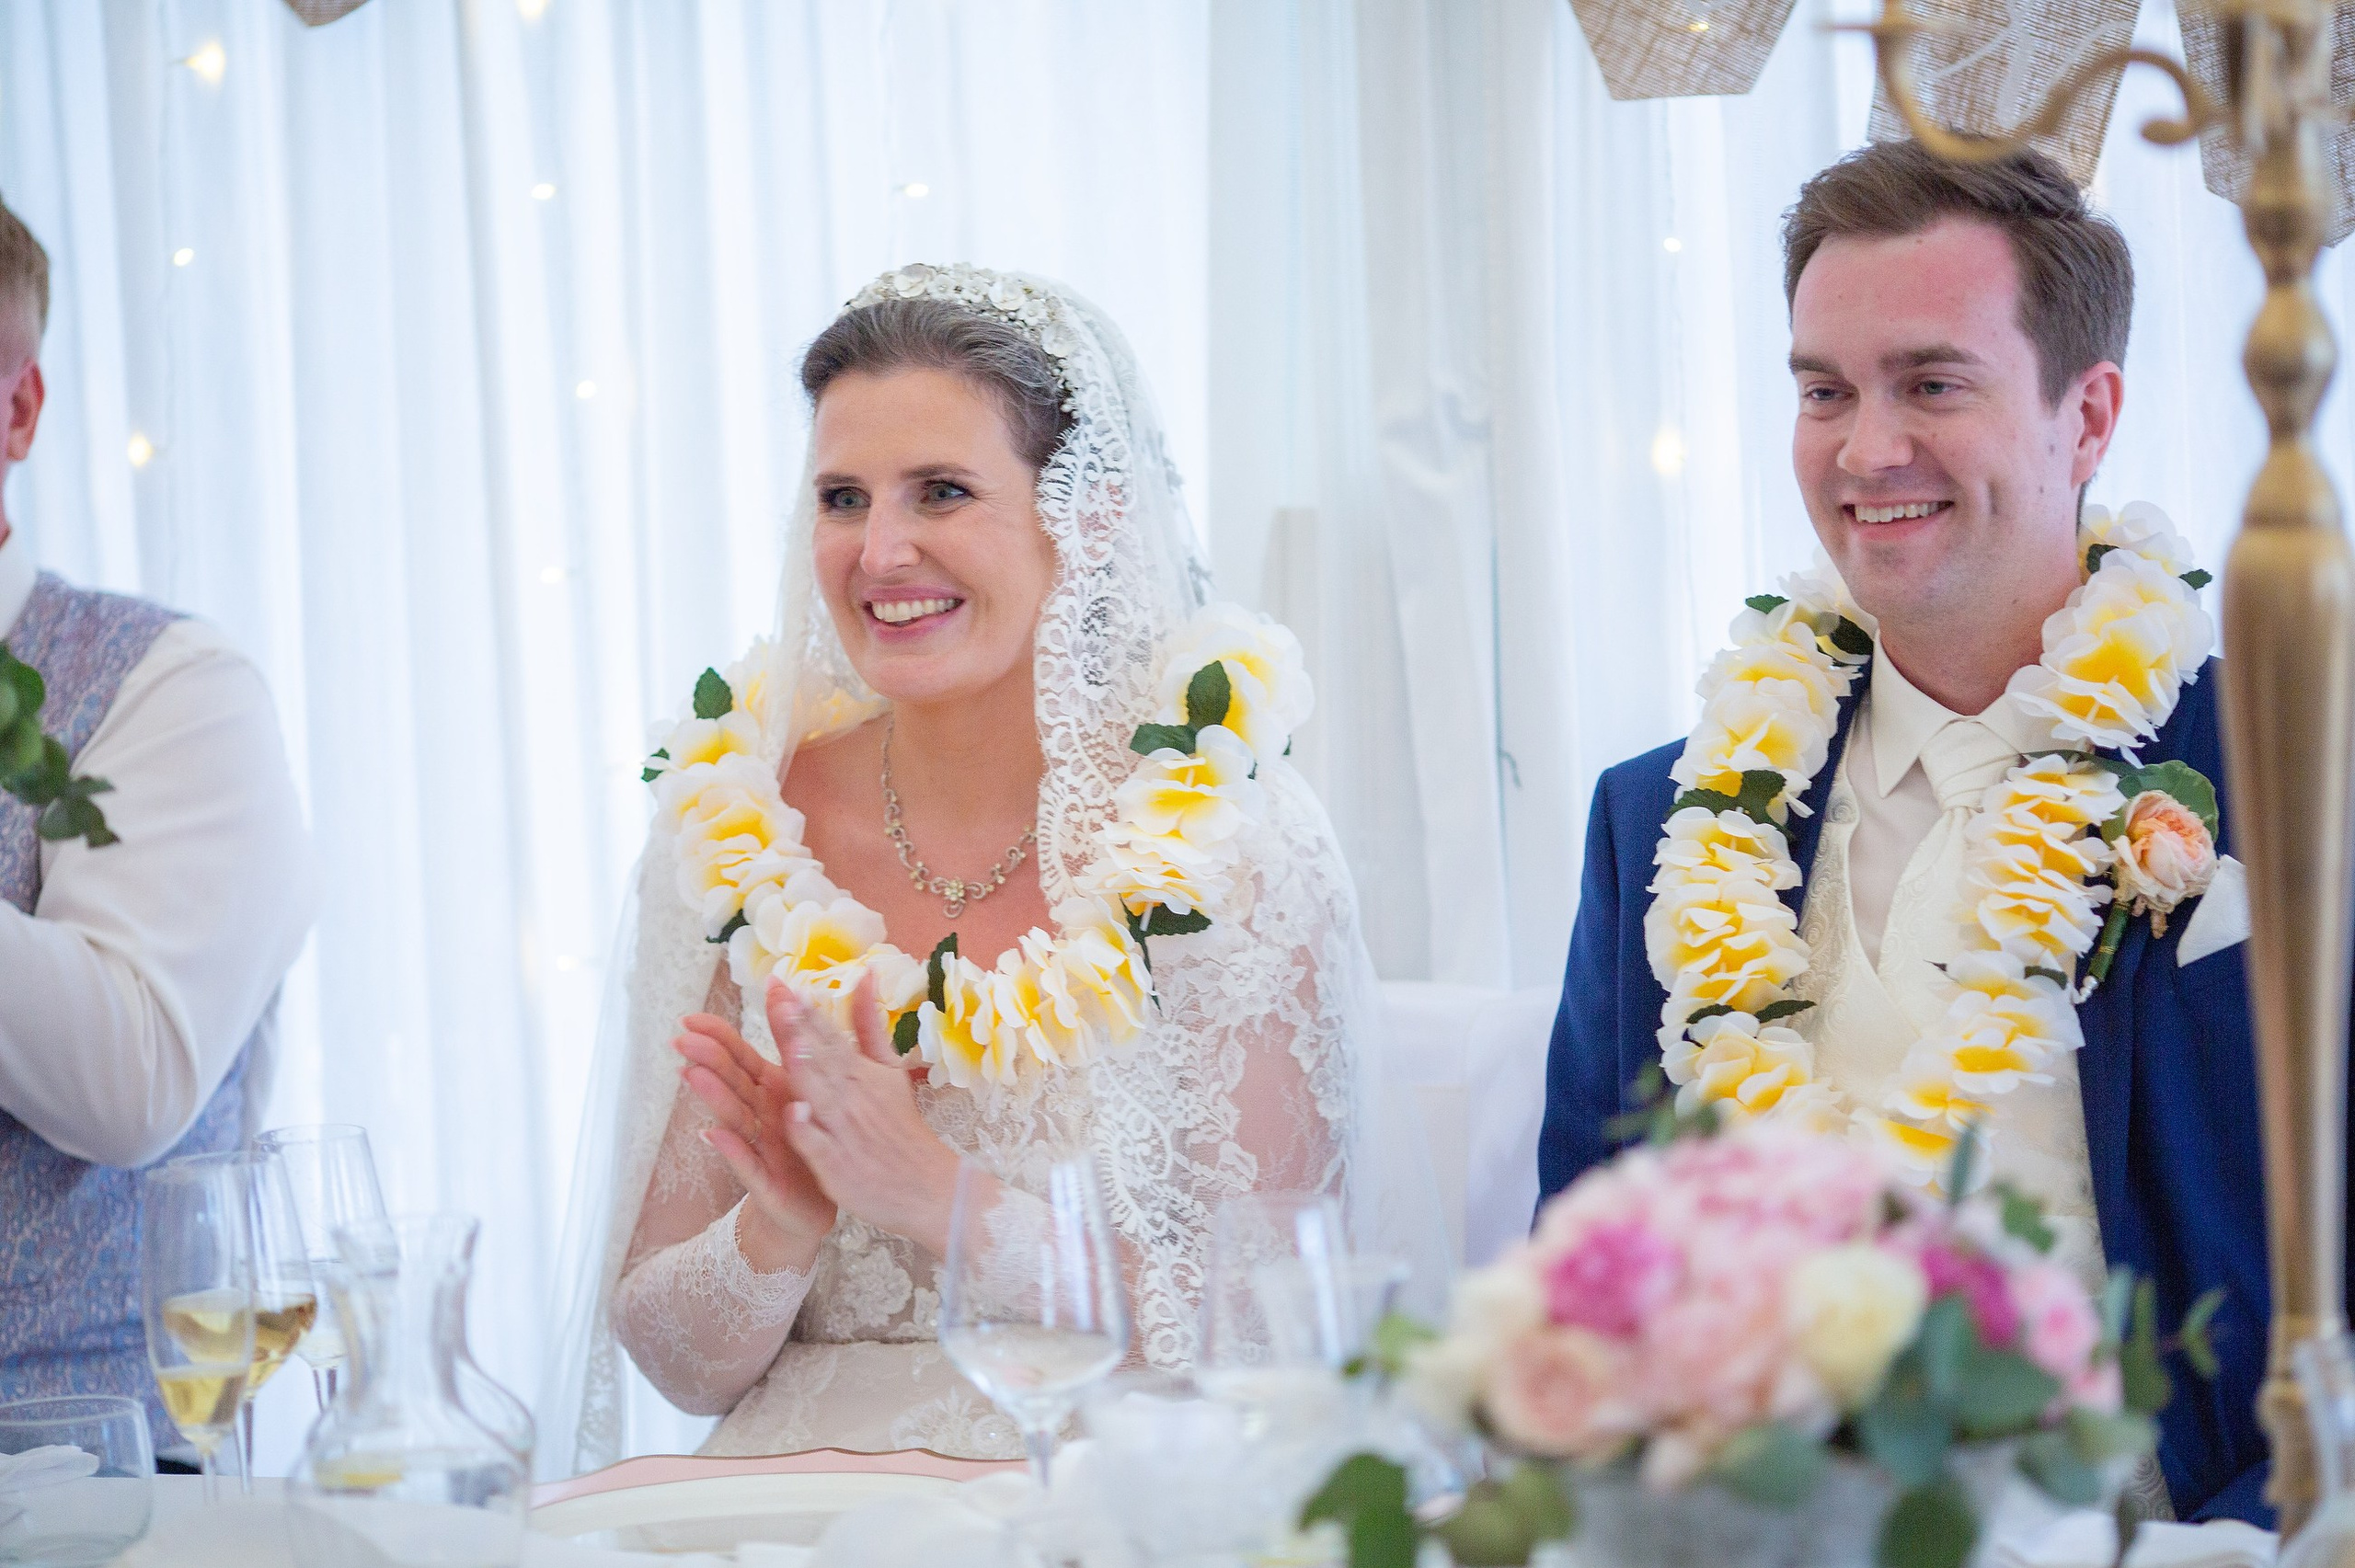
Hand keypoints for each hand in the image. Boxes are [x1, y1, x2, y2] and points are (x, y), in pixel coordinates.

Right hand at [674, 1013, 836, 1272]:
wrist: (816, 1207)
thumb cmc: (810, 1146)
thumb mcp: (811, 1095)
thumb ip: (799, 1055)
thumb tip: (789, 1008)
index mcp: (773, 1091)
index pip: (741, 1057)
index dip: (720, 1036)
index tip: (692, 1017)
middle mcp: (760, 1116)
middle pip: (731, 1082)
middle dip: (708, 1059)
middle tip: (682, 1039)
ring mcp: (758, 1148)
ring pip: (734, 1117)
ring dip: (713, 1096)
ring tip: (691, 1074)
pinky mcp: (765, 1182)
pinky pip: (748, 1164)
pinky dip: (730, 1149)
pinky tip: (710, 1135)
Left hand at [768, 975, 963, 1257]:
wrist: (928, 1185)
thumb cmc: (901, 1126)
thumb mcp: (890, 1070)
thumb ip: (870, 1025)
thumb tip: (867, 973)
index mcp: (863, 1072)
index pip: (832, 1037)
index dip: (808, 1013)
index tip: (786, 986)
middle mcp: (854, 1096)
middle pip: (823, 1060)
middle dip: (801, 1031)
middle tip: (780, 1002)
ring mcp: (845, 1130)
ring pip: (821, 1097)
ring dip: (807, 1071)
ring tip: (791, 1046)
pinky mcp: (839, 1164)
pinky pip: (820, 1145)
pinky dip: (808, 1130)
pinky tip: (795, 1114)